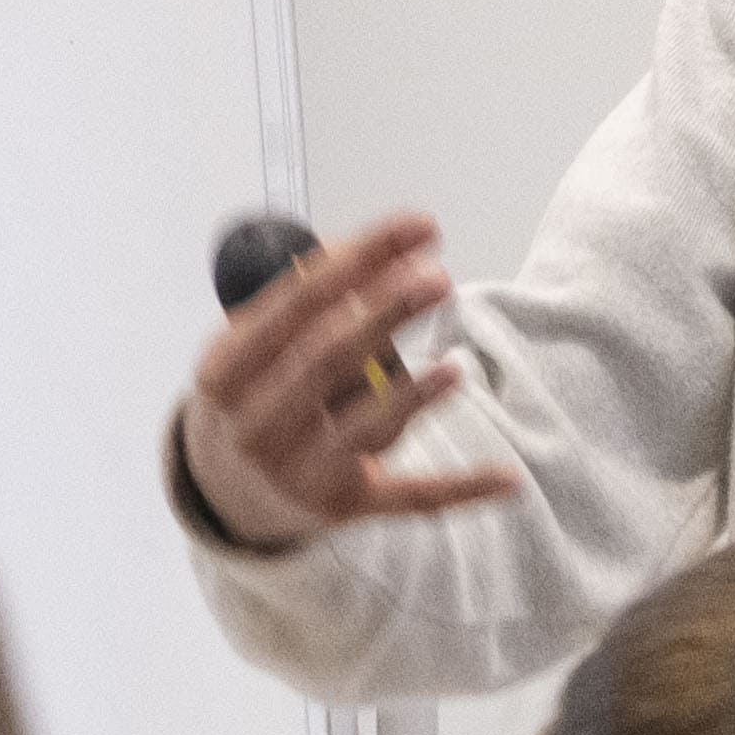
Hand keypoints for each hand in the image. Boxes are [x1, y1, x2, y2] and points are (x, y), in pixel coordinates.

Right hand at [178, 213, 527, 553]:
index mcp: (225, 371)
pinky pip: (409, 499)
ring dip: (408, 399)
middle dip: (384, 314)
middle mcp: (254, 425)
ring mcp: (297, 472)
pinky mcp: (342, 507)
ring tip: (452, 367)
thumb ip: (303, 295)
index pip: (299, 302)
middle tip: (437, 279)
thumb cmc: (253, 392)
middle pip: (326, 359)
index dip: (361, 260)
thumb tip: (362, 248)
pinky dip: (461, 490)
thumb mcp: (250, 342)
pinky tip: (509, 480)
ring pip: (362, 429)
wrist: (227, 490)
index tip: (418, 227)